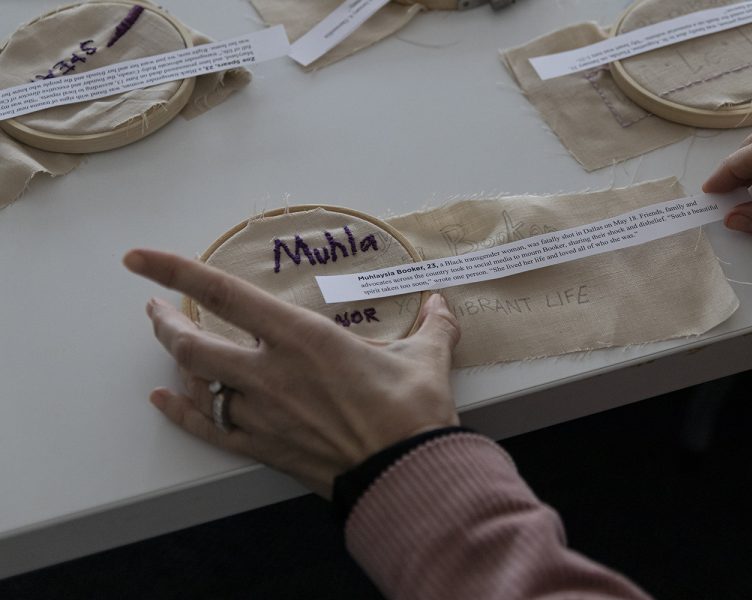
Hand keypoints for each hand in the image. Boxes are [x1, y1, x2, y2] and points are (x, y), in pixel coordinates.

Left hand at [123, 249, 460, 497]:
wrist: (407, 476)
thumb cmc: (411, 414)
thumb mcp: (427, 358)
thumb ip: (432, 325)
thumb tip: (442, 304)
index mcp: (304, 338)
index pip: (224, 295)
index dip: (175, 272)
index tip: (140, 259)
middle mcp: (271, 373)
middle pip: (192, 344)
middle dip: (165, 322)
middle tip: (156, 309)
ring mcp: (262, 414)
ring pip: (198, 385)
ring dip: (180, 364)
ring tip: (173, 346)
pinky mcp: (264, 448)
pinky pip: (209, 429)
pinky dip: (182, 413)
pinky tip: (163, 400)